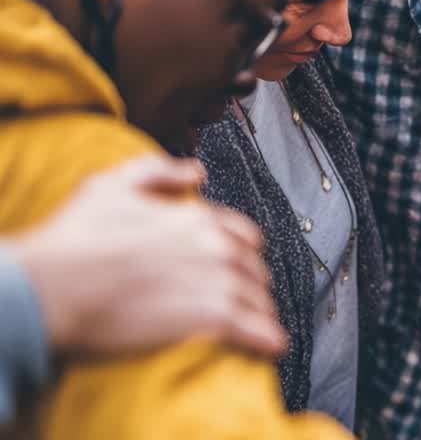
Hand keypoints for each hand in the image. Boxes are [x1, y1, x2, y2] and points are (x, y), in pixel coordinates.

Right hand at [10, 156, 284, 358]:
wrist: (50, 288)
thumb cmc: (72, 239)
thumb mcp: (110, 185)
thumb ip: (158, 172)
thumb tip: (196, 171)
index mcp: (196, 217)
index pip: (242, 236)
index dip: (243, 252)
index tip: (241, 265)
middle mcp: (214, 245)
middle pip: (252, 268)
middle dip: (252, 283)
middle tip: (248, 299)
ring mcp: (216, 281)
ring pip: (256, 299)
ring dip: (260, 312)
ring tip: (259, 325)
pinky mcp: (211, 317)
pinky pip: (253, 329)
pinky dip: (266, 338)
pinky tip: (272, 346)